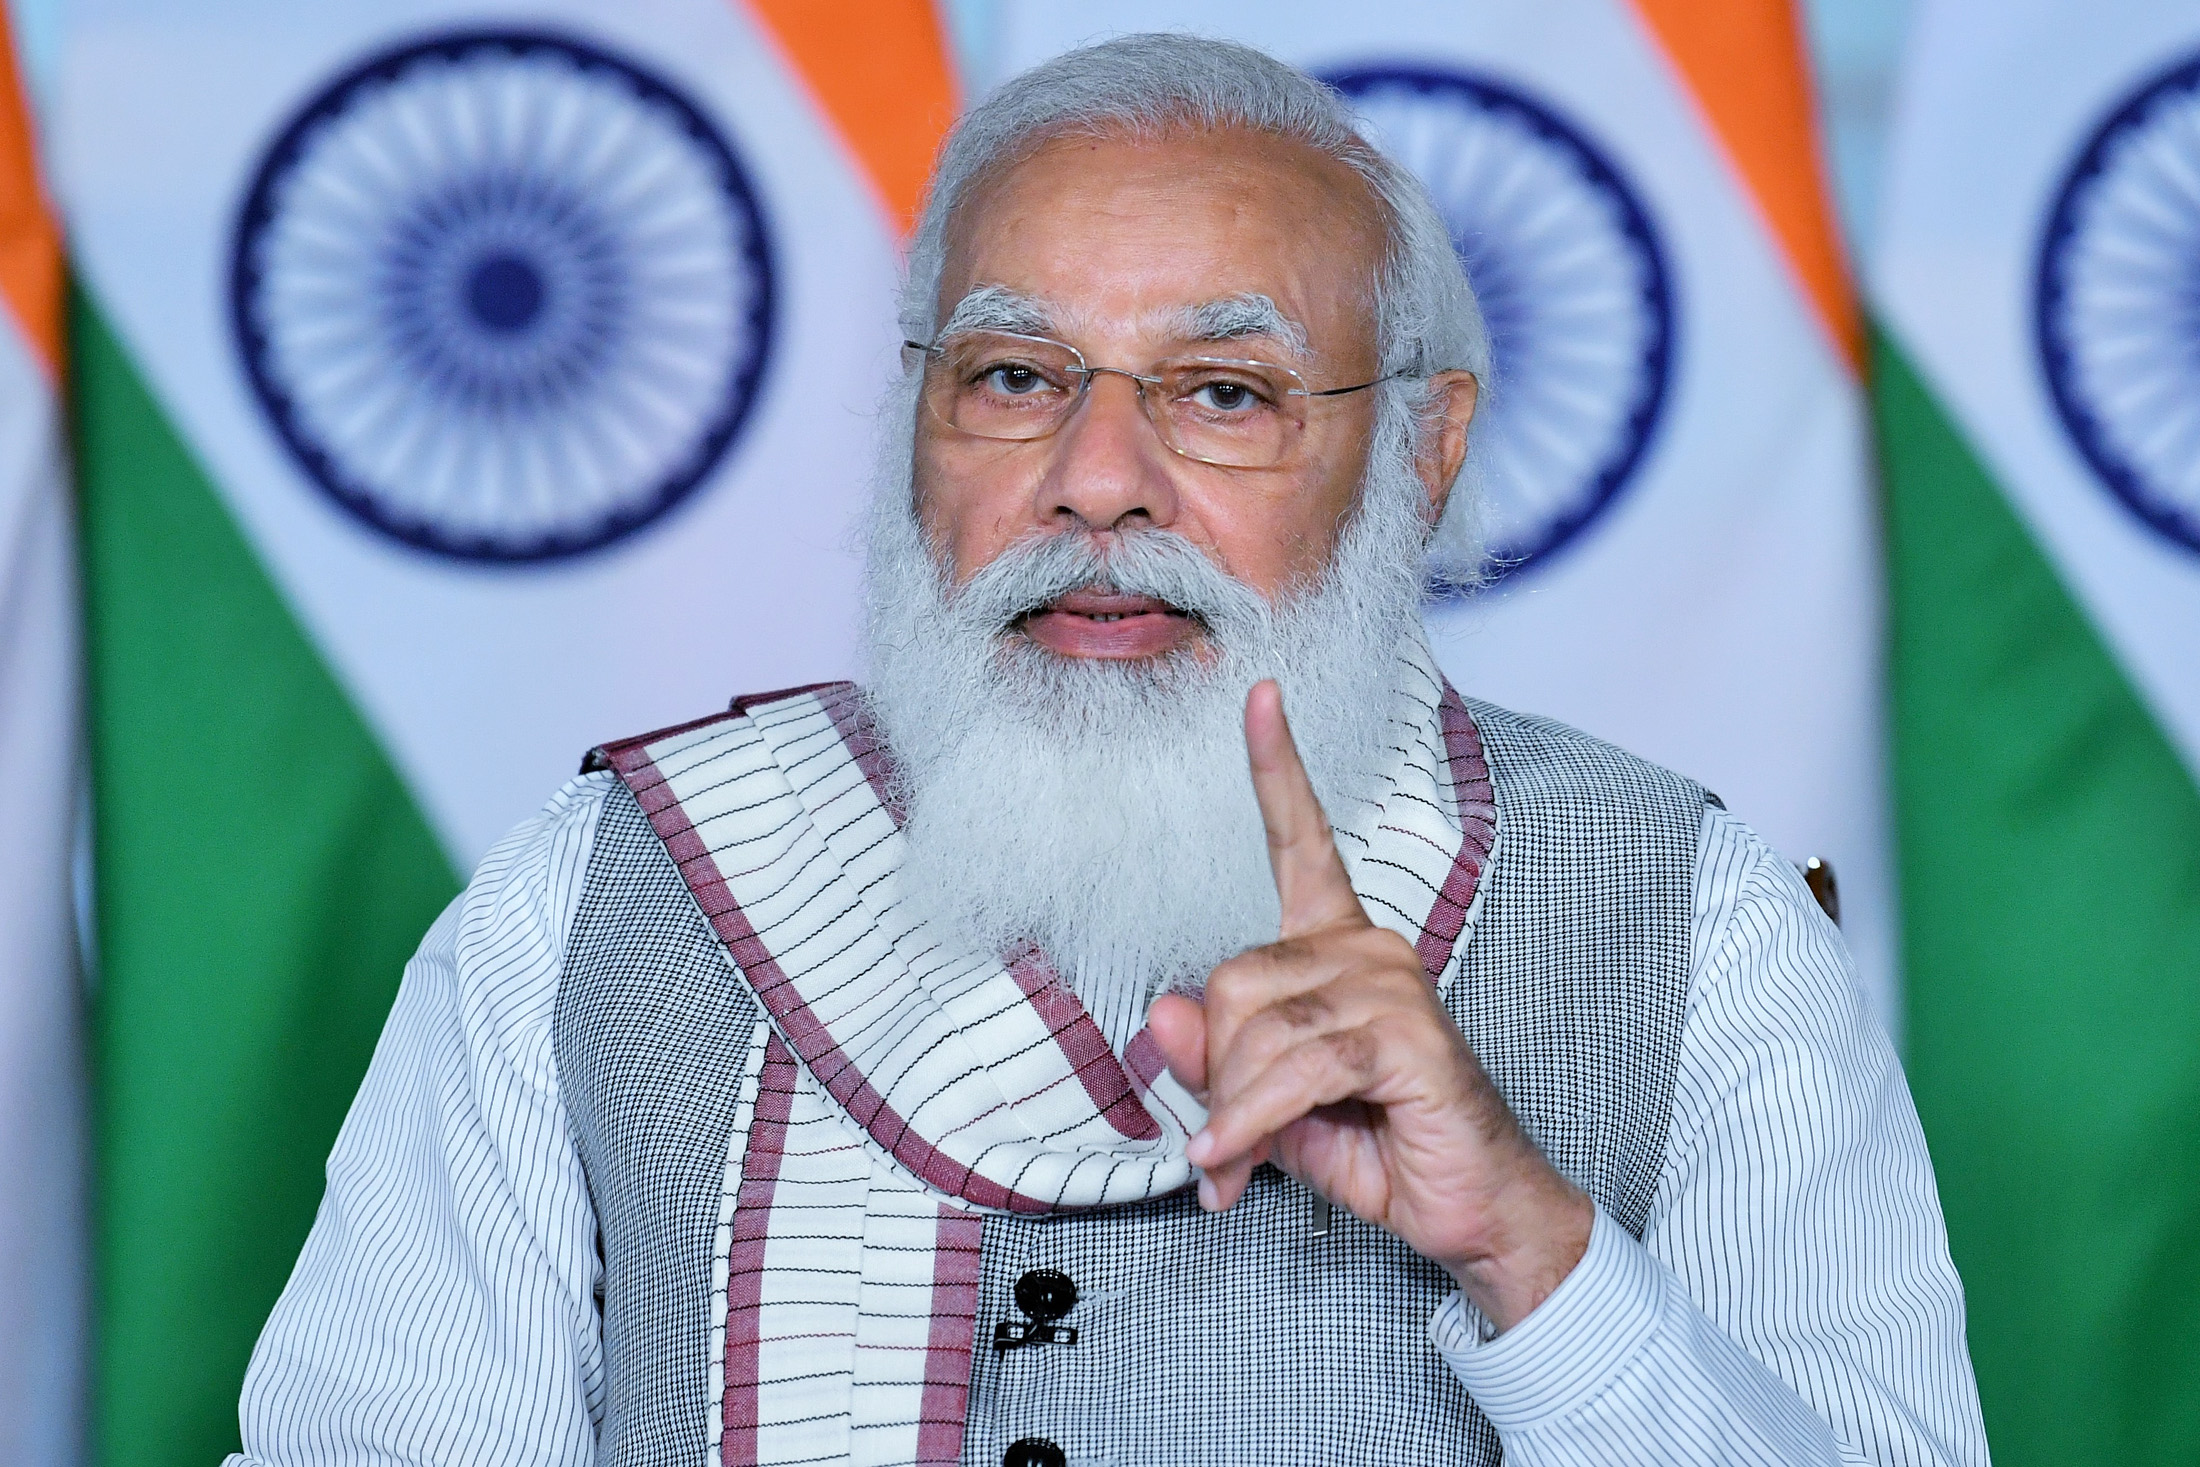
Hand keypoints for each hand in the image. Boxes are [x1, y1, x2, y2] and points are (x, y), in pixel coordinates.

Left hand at [1147, 680, 1592, 1331]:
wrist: (1472, 1208)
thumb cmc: (1378, 1146)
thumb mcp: (1269, 1106)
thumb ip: (1215, 1061)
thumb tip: (1160, 1011)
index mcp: (1335, 947)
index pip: (1301, 843)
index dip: (1278, 769)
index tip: (1260, 695)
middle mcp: (1366, 948)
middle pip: (1231, 981)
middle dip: (1217, 1074)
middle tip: (1229, 1142)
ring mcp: (1390, 985)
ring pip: (1258, 1030)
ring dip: (1234, 1113)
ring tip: (1242, 1165)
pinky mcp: (1405, 1036)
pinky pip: (1297, 1067)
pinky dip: (1253, 1122)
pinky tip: (1236, 1164)